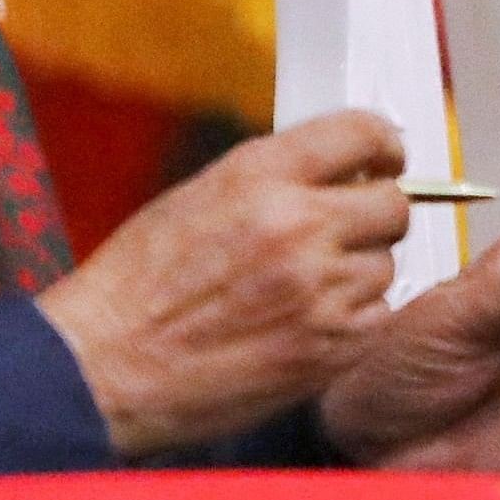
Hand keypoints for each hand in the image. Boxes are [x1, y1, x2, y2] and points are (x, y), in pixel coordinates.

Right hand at [33, 109, 409, 456]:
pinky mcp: (329, 347)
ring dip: (357, 273)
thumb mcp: (200, 195)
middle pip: (393, 204)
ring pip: (385, 265)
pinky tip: (305, 323)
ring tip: (303, 289)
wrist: (106, 365)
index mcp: (260, 175)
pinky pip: (376, 317)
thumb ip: (274, 178)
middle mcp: (297, 226)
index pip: (364, 134)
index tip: (386, 160)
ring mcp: (319, 290)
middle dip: (374, 214)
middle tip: (346, 231)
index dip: (384, 147)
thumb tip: (336, 171)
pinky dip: (352, 320)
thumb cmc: (137, 286)